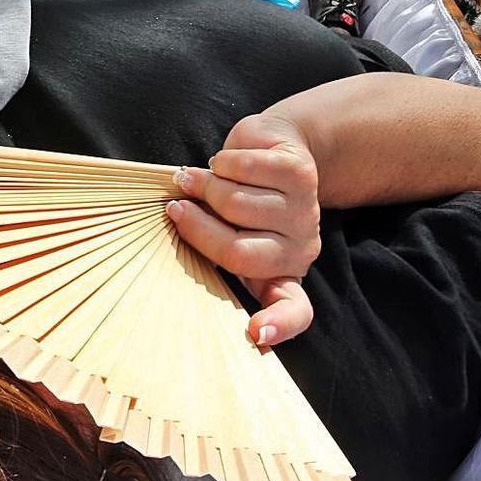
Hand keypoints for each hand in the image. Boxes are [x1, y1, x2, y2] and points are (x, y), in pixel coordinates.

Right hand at [165, 113, 320, 346]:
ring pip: (237, 205)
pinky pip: (246, 169)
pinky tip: (223, 162)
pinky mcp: (300, 174)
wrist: (276, 146)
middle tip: (177, 203)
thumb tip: (176, 222)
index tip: (257, 334)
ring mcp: (304, 212)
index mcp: (280, 273)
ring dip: (206, 184)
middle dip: (196, 222)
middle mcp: (299, 249)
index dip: (277, 324)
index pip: (293, 310)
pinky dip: (223, 162)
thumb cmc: (240, 193)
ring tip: (195, 178)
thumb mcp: (225, 227)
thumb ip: (210, 240)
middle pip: (235, 252)